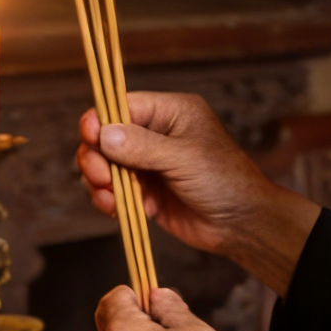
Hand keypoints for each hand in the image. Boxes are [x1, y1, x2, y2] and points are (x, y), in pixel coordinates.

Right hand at [75, 89, 319, 296]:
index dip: (100, 120)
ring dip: (100, 182)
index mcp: (170, 112)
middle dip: (97, 157)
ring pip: (104, 165)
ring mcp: (147, 164)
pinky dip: (108, 200)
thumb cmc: (224, 181)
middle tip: (102, 178)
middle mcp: (155, 134)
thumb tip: (104, 134)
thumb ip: (142, 146)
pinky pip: (112, 190)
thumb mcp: (184, 158)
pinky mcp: (143, 191)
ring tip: (110, 199)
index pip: (122, 106)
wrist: (240, 224)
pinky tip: (119, 209)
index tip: (90, 137)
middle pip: (105, 136)